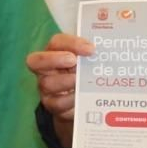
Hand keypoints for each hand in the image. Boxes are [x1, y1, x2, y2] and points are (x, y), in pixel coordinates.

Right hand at [25, 33, 92, 147]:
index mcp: (54, 52)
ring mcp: (45, 87)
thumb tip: (111, 51)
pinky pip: (56, 103)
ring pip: (46, 84)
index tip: (91, 49)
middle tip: (73, 61)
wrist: (80, 102)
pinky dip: (69, 100)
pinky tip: (80, 98)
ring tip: (79, 82)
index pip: (56, 42)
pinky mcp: (51, 105)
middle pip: (35, 60)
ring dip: (64, 81)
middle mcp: (45, 69)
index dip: (71, 43)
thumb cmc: (84, 74)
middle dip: (54, 59)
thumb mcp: (87, 62)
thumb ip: (92, 55)